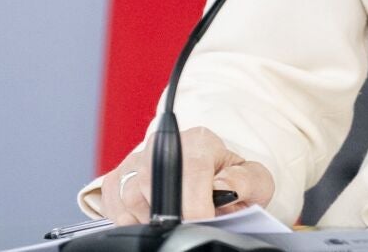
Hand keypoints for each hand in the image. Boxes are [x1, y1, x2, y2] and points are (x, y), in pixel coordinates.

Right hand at [97, 127, 274, 223]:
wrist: (210, 176)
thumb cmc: (230, 180)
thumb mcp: (254, 180)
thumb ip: (246, 182)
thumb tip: (223, 186)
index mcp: (198, 142)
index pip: (189, 172)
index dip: (196, 207)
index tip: (205, 223)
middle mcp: (161, 146)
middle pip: (152, 186)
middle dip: (172, 216)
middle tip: (190, 225)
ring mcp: (135, 161)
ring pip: (130, 200)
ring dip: (152, 220)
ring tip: (176, 218)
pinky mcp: (117, 178)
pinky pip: (114, 207)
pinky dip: (131, 220)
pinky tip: (153, 218)